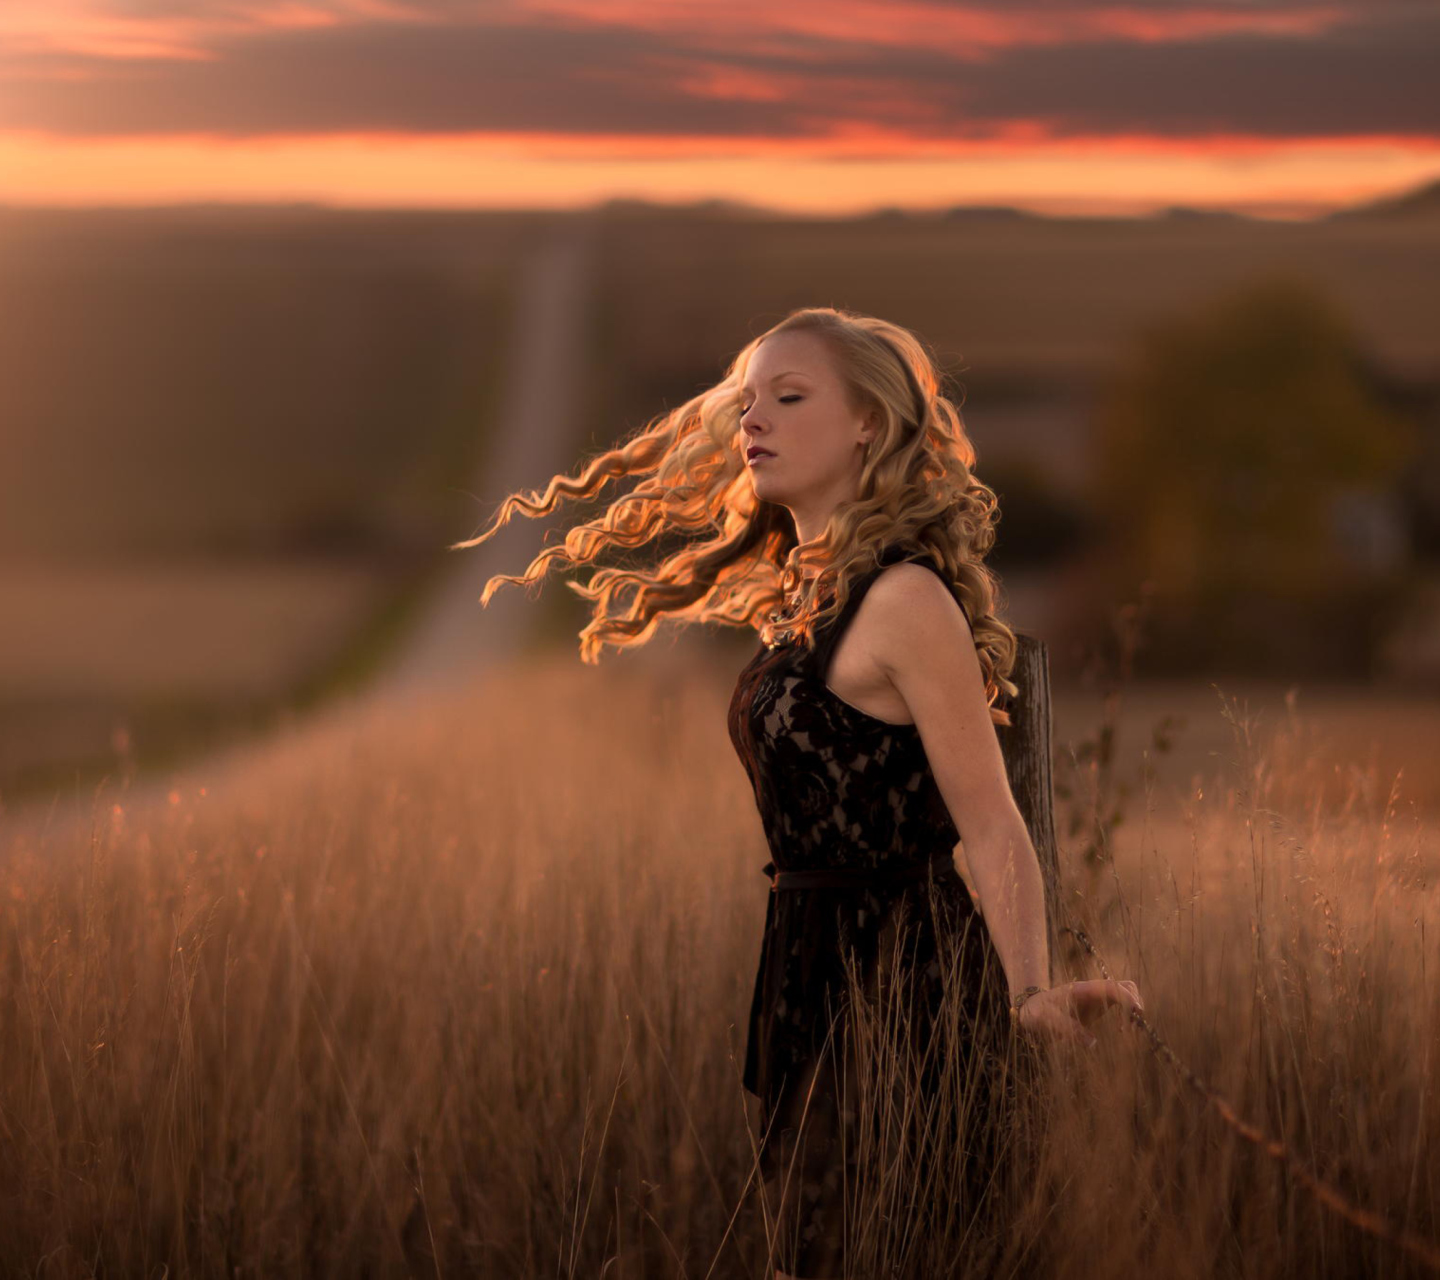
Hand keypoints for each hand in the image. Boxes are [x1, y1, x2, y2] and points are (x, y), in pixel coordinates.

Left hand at [1012, 979, 1143, 1048]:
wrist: (1030, 1009)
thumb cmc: (1037, 1012)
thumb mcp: (1046, 1020)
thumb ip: (1067, 1029)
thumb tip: (1092, 1043)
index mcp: (1083, 990)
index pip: (1112, 987)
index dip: (1127, 998)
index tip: (1134, 1015)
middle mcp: (1094, 990)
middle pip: (1126, 986)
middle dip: (1135, 1003)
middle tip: (1132, 1027)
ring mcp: (1097, 997)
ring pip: (1126, 993)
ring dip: (1134, 1008)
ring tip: (1129, 1030)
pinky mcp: (1098, 1006)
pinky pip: (1121, 1004)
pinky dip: (1128, 1014)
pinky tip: (1122, 1030)